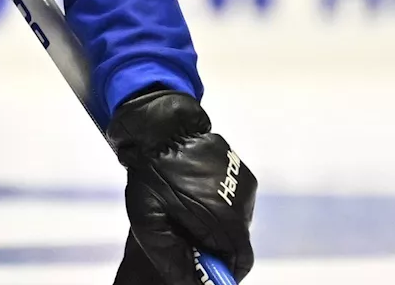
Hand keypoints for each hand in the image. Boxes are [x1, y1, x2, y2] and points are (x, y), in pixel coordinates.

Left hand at [106, 88, 256, 283]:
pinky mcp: (240, 169)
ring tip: (186, 211)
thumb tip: (189, 283)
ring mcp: (244, 183)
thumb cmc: (151, 173)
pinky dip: (217, 206)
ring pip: (235, 222)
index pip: (240, 261)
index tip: (204, 269)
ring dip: (215, 226)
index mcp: (224, 218)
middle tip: (187, 240)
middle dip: (215, 248)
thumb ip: (171, 258)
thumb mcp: (149, 222)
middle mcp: (242, 202)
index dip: (223, 271)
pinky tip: (192, 194)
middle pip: (237, 243)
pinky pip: (233, 200)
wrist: (159, 126)